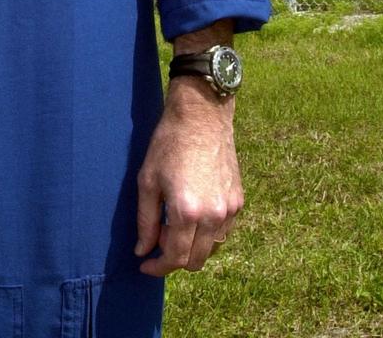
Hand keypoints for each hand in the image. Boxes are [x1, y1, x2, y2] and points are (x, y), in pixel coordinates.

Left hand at [135, 77, 242, 275]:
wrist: (202, 115)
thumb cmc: (169, 143)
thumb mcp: (147, 181)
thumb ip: (145, 221)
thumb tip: (143, 251)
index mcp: (188, 211)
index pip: (175, 258)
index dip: (158, 267)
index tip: (145, 264)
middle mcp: (214, 216)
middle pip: (195, 260)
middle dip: (174, 259)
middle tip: (158, 237)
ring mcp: (230, 210)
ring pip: (211, 249)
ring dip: (192, 247)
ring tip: (174, 222)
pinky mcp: (239, 201)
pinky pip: (223, 232)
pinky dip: (207, 233)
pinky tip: (193, 213)